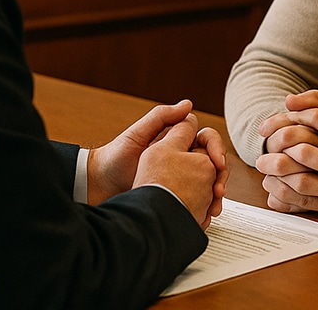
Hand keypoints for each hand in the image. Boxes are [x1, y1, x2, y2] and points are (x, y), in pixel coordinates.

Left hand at [88, 100, 227, 228]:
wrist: (97, 187)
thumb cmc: (113, 158)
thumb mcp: (136, 135)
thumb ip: (161, 117)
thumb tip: (188, 105)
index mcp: (174, 141)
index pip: (206, 140)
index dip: (215, 149)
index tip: (217, 162)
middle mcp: (179, 158)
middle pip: (211, 163)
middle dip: (220, 175)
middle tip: (218, 188)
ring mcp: (177, 179)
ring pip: (207, 183)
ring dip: (215, 193)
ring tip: (213, 206)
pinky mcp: (173, 197)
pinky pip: (196, 199)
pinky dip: (204, 206)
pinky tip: (205, 213)